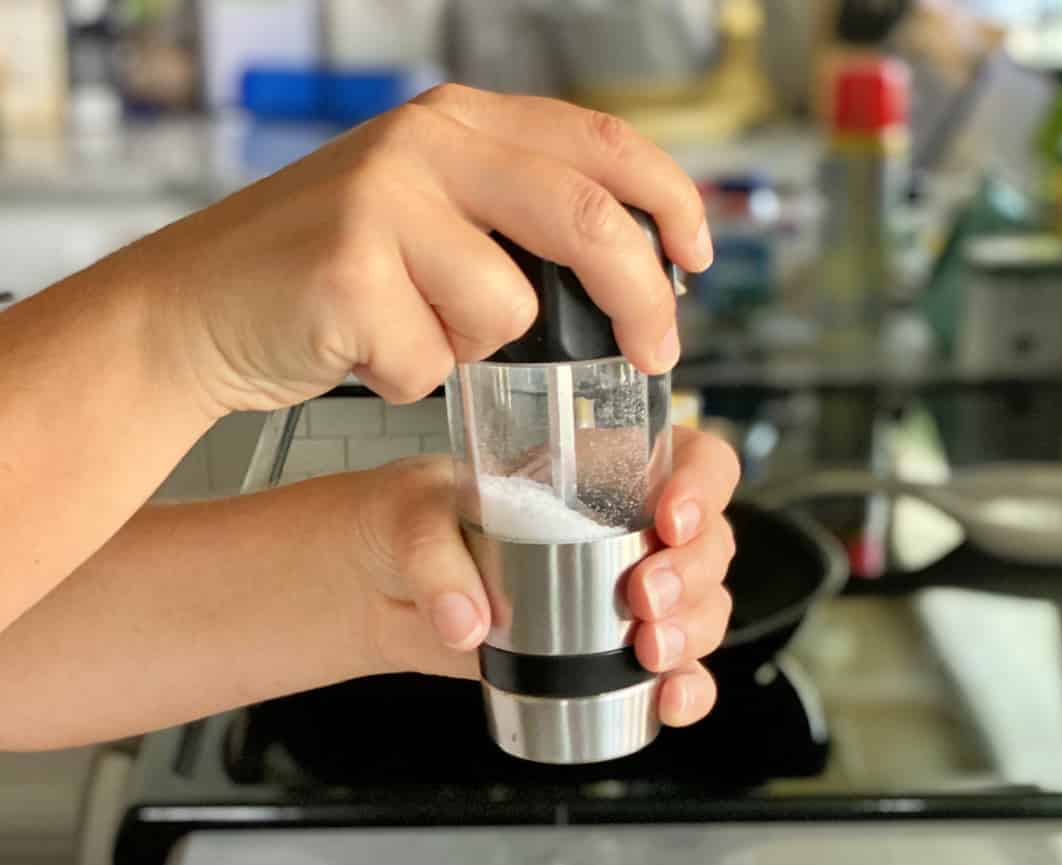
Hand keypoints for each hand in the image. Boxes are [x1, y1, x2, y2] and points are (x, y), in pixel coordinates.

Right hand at [143, 85, 711, 417]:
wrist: (197, 310)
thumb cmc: (321, 279)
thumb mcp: (422, 212)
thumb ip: (508, 213)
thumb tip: (624, 264)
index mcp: (456, 121)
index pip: (600, 144)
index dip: (669, 202)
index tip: (699, 259)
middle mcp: (425, 143)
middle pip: (585, 218)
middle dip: (641, 297)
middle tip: (657, 353)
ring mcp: (383, 201)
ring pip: (505, 310)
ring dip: (471, 352)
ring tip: (406, 334)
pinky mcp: (348, 271)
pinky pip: (433, 361)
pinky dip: (408, 380)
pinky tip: (358, 352)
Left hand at [353, 427, 738, 726]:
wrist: (382, 591)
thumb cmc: (407, 524)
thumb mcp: (409, 518)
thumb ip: (434, 559)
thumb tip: (468, 621)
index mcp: (598, 470)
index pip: (689, 459)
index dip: (701, 484)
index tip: (671, 519)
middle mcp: (627, 530)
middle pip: (709, 543)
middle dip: (690, 574)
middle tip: (643, 598)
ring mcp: (625, 595)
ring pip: (701, 608)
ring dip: (692, 632)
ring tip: (648, 652)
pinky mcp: (611, 655)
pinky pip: (675, 673)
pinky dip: (686, 690)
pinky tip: (669, 702)